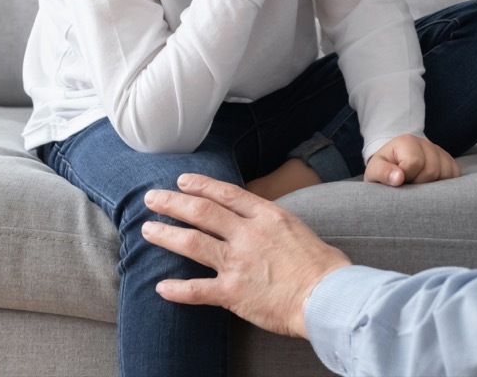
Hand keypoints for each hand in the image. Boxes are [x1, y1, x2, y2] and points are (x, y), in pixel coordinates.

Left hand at [142, 174, 350, 338]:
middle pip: (202, 212)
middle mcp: (248, 234)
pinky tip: (161, 288)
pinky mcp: (233, 292)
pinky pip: (196, 289)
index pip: (227, 194)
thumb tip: (260, 221)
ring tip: (148, 230)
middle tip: (152, 198)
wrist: (328, 296)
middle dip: (173, 202)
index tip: (182, 181)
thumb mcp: (298, 229)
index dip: (201, 185)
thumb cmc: (323, 266)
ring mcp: (238, 262)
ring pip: (192, 243)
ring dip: (166, 235)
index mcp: (267, 216)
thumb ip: (273, 223)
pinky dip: (176, 289)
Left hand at [365, 134, 461, 186]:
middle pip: (432, 170)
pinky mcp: (449, 161)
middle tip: (409, 185)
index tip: (399, 180)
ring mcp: (440, 152)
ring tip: (419, 185)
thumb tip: (398, 178)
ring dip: (433, 186)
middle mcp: (426, 143)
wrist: (394, 163)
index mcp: (407, 141)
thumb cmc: (384, 168)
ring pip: (446, 173)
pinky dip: (446, 184)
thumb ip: (382, 173)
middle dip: (419, 184)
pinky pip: (456, 174)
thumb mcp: (375, 170)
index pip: (415, 163)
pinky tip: (432, 185)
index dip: (407, 177)